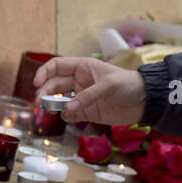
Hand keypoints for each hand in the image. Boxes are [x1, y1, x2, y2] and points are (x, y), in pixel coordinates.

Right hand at [32, 57, 146, 126]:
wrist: (145, 101)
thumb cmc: (128, 84)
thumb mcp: (109, 85)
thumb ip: (88, 97)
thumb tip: (68, 109)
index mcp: (82, 67)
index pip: (56, 66)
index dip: (44, 73)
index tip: (36, 84)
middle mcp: (79, 81)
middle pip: (54, 85)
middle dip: (44, 92)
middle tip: (39, 103)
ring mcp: (82, 97)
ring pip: (59, 100)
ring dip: (52, 105)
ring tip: (49, 111)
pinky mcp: (87, 112)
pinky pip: (70, 114)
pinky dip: (66, 116)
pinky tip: (68, 116)